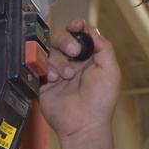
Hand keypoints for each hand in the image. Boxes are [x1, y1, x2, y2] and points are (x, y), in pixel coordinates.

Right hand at [39, 20, 120, 140]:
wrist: (84, 123)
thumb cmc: (101, 101)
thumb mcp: (110, 70)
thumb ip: (103, 47)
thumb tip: (92, 29)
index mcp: (87, 58)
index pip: (78, 35)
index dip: (75, 27)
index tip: (77, 25)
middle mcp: (71, 62)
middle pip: (60, 38)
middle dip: (65, 40)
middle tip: (73, 52)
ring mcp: (56, 71)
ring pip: (48, 50)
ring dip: (58, 59)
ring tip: (65, 76)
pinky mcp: (43, 82)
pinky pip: (37, 66)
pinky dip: (45, 68)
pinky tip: (53, 79)